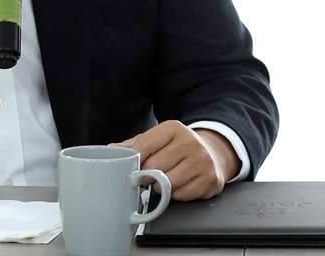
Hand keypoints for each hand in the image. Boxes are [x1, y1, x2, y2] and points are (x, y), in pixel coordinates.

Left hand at [114, 120, 240, 200]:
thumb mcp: (158, 139)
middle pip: (154, 168)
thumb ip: (135, 145)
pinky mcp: (211, 180)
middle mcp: (190, 142)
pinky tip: (180, 185)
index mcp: (173, 128)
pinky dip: (177, 195)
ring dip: (161, 187)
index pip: (144, 147)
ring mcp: (202, 161)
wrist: (213, 152)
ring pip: (168, 184)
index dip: (133, 162)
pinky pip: (182, 195)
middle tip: (148, 176)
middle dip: (147, 176)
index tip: (128, 169)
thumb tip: (111, 151)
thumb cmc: (179, 147)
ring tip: (165, 179)